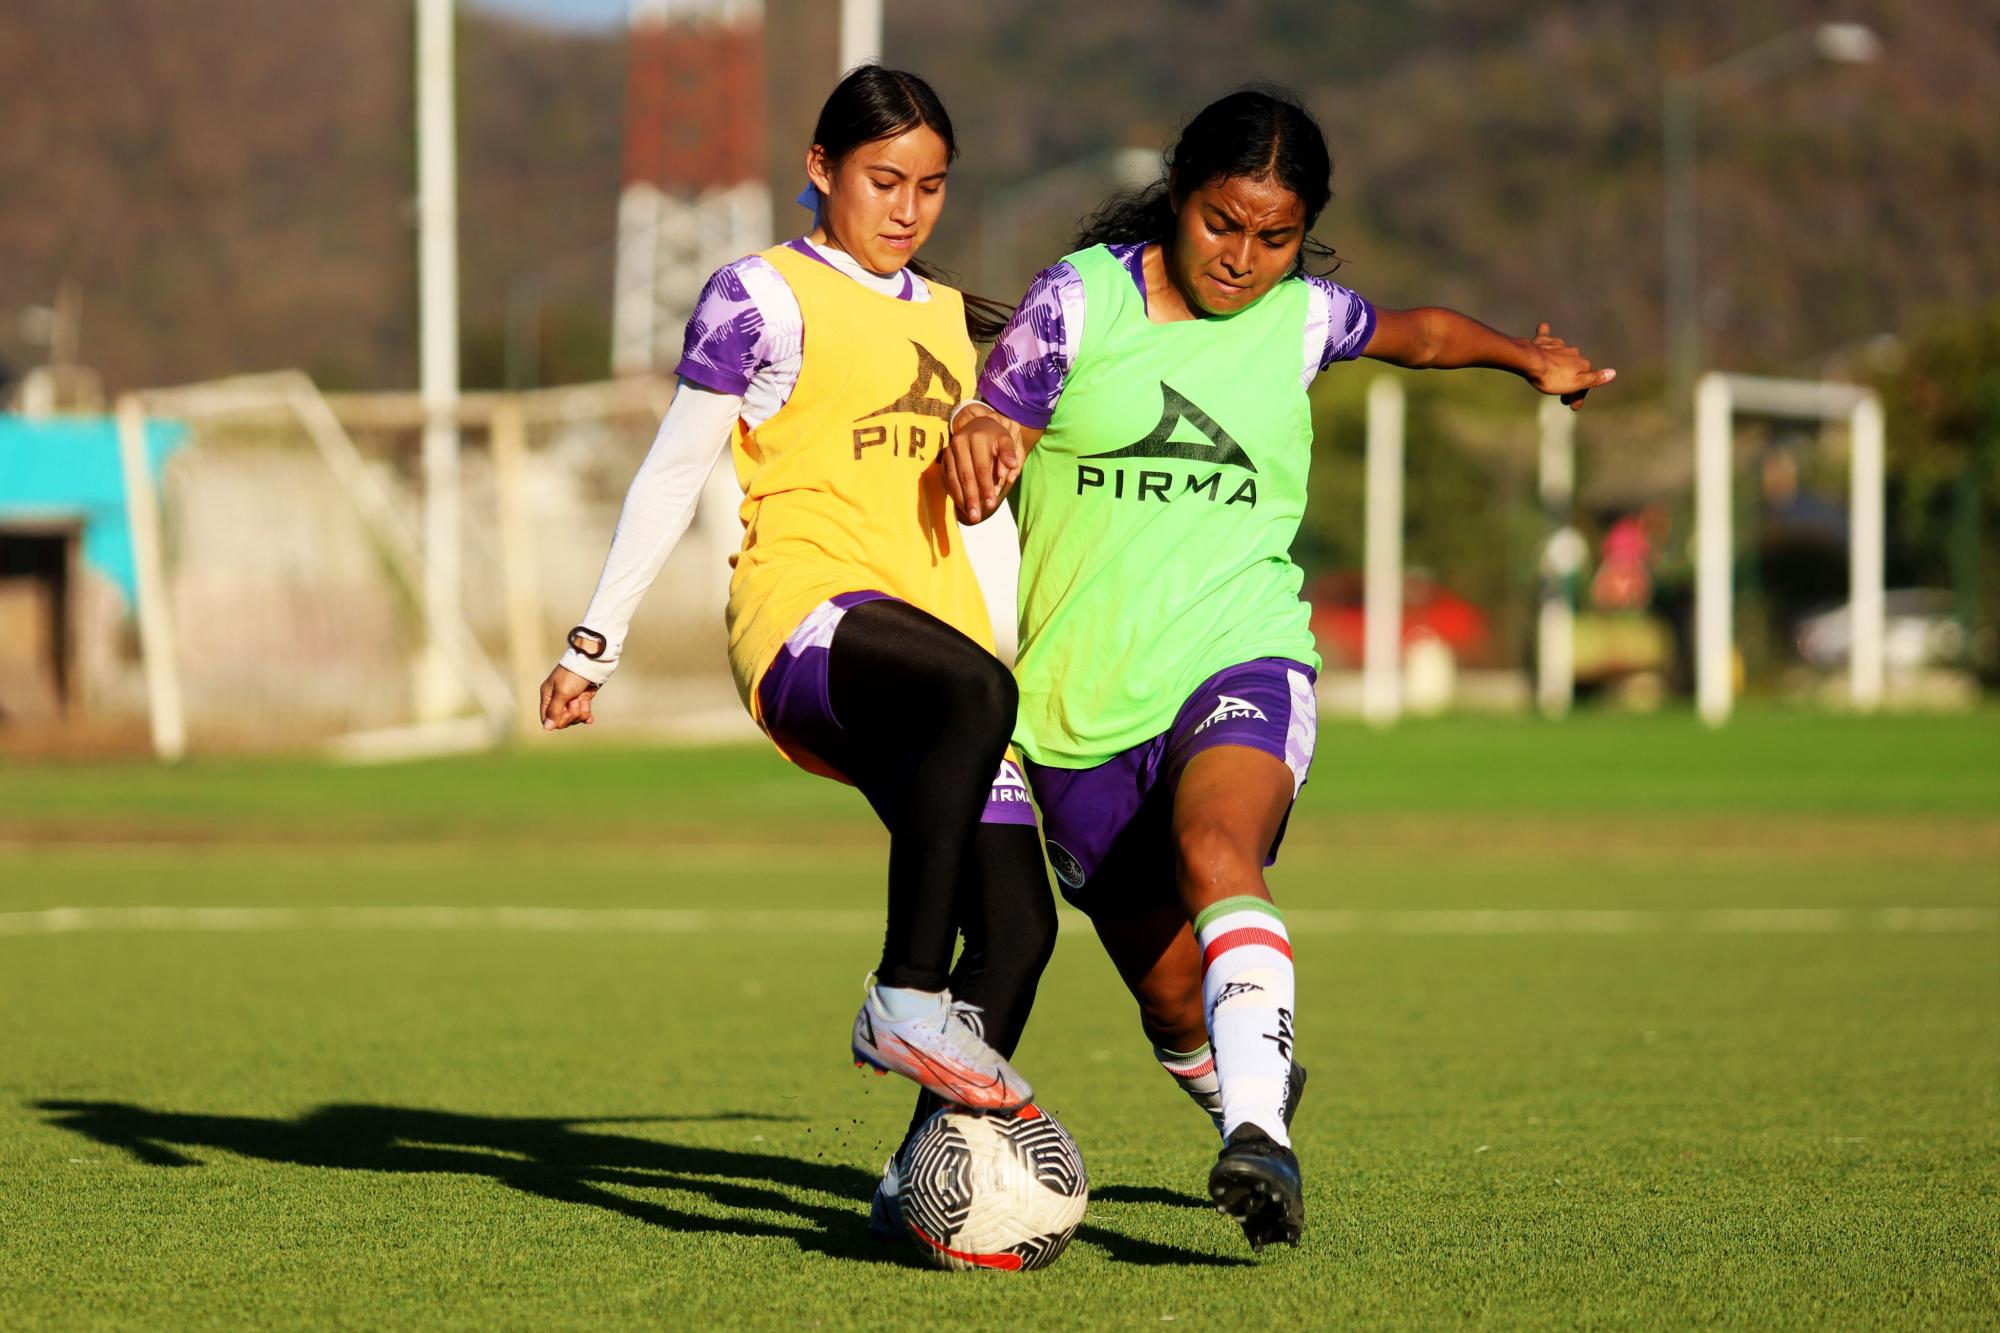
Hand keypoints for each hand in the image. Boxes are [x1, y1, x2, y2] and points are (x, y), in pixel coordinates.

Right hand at [539, 664, 598, 731]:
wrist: (592, 662)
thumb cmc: (574, 675)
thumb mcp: (562, 692)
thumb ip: (554, 711)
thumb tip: (546, 728)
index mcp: (547, 696)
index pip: (547, 718)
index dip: (557, 720)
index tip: (565, 712)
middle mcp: (557, 699)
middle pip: (561, 720)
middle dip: (571, 714)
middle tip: (576, 702)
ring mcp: (571, 699)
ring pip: (574, 717)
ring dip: (581, 712)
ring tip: (583, 701)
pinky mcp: (582, 698)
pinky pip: (582, 713)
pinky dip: (586, 715)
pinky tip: (590, 719)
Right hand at [939, 406, 1023, 523]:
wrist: (977, 423)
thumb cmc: (995, 436)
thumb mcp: (1006, 439)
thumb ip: (1010, 453)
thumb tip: (1012, 467)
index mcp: (977, 438)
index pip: (981, 467)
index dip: (986, 486)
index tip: (991, 503)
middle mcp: (960, 442)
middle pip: (965, 475)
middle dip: (971, 497)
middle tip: (977, 517)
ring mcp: (949, 450)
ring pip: (953, 478)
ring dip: (961, 499)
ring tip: (970, 515)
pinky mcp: (944, 457)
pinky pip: (947, 478)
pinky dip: (954, 493)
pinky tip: (961, 506)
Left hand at [1526, 322, 1616, 409]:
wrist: (1530, 361)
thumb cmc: (1552, 376)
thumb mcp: (1576, 383)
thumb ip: (1595, 378)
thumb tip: (1613, 373)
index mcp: (1583, 363)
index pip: (1586, 381)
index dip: (1580, 395)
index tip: (1572, 407)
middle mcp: (1573, 352)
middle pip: (1574, 370)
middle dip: (1570, 384)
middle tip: (1562, 400)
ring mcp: (1558, 346)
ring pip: (1562, 357)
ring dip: (1559, 369)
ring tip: (1550, 381)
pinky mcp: (1543, 341)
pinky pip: (1546, 336)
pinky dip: (1546, 335)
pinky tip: (1544, 326)